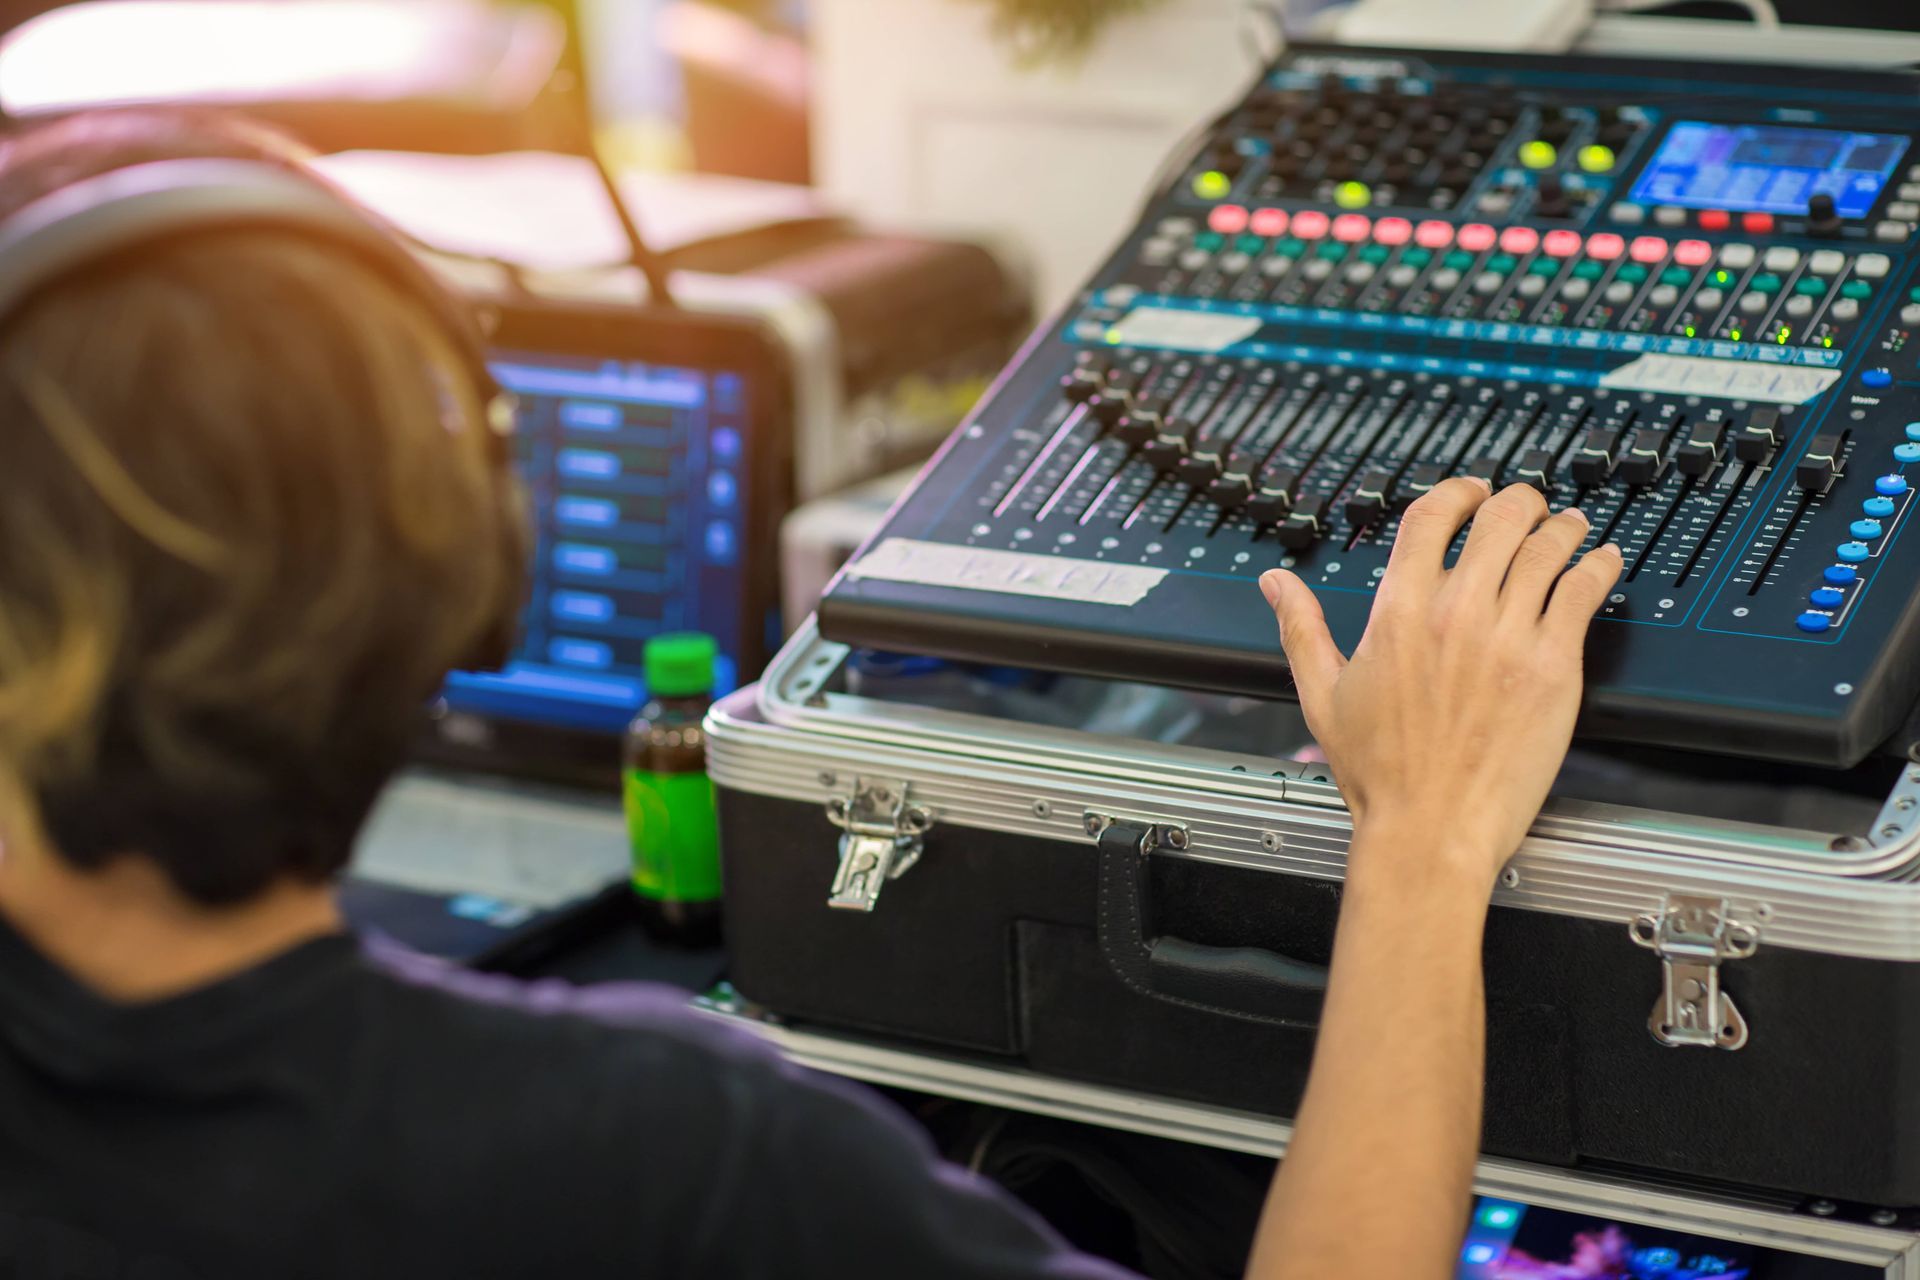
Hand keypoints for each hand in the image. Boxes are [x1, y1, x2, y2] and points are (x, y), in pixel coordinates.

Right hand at [1259, 479, 1621, 890]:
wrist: (1429, 831)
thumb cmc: (1380, 776)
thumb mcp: (1322, 695)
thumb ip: (1301, 628)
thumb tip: (1276, 585)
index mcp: (1399, 614)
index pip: (1432, 517)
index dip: (1458, 491)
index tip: (1471, 492)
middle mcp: (1456, 615)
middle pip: (1501, 518)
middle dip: (1517, 500)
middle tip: (1525, 505)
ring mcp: (1510, 638)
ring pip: (1549, 547)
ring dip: (1563, 526)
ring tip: (1570, 526)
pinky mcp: (1554, 667)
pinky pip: (1585, 591)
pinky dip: (1600, 565)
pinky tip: (1605, 560)